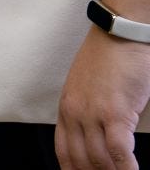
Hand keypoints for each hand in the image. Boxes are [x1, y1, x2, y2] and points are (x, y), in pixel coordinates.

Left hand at [58, 26, 149, 168]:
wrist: (119, 34)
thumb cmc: (108, 59)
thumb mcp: (85, 87)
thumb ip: (86, 112)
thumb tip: (95, 138)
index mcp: (66, 108)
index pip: (63, 152)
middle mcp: (75, 113)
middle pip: (80, 160)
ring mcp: (93, 114)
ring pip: (99, 159)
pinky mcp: (115, 113)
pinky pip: (118, 151)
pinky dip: (126, 168)